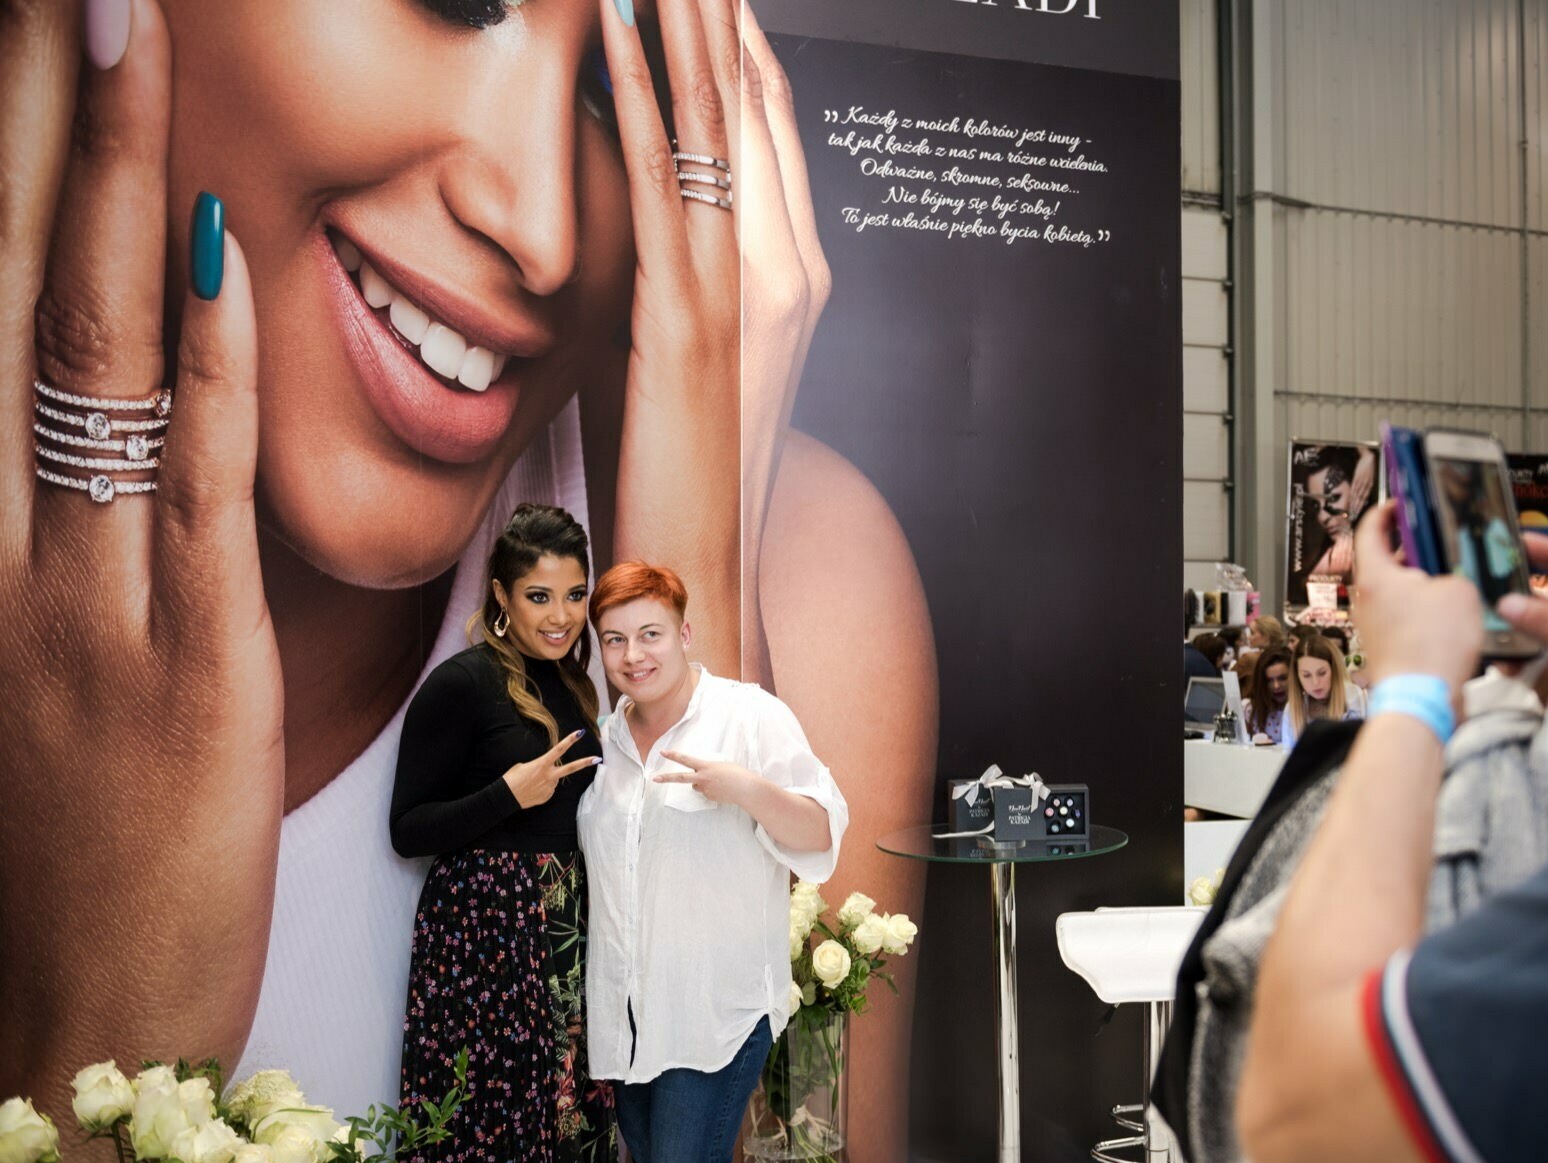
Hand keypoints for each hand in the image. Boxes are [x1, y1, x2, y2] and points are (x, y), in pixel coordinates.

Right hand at [0, 0, 278, 1134]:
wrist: (76, 1014)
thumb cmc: (61, 842)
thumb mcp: (29, 665)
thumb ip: (52, 531)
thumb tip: (83, 404)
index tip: (20, 49)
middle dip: (21, 121)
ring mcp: (81, 597)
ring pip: (87, 352)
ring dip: (106, 182)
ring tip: (112, 34)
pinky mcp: (183, 659)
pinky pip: (196, 480)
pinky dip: (209, 357)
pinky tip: (226, 244)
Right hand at [502, 729, 598, 808]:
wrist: (505, 798)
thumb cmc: (511, 779)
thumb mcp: (523, 766)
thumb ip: (539, 766)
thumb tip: (546, 772)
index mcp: (541, 764)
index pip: (559, 749)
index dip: (570, 740)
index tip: (580, 732)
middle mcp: (549, 775)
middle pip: (571, 768)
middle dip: (585, 763)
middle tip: (597, 758)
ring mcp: (550, 787)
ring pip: (554, 779)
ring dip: (546, 779)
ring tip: (530, 783)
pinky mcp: (548, 796)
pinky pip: (548, 789)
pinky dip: (542, 788)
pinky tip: (531, 790)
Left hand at [596, 0, 829, 681]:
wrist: (706, 572)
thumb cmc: (683, 475)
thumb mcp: (683, 357)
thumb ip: (676, 282)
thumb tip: (636, 222)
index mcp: (787, 277)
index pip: (767, 128)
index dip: (737, 39)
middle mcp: (785, 270)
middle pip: (755, 102)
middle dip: (718, 6)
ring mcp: (744, 291)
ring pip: (718, 121)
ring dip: (684, 18)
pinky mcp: (686, 316)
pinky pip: (662, 179)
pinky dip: (638, 89)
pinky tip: (611, 19)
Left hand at [652, 749, 764, 808]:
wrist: (746, 789)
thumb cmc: (738, 773)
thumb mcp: (722, 765)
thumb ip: (708, 769)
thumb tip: (699, 777)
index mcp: (706, 766)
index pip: (686, 759)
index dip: (674, 755)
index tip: (663, 752)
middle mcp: (703, 778)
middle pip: (681, 778)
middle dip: (666, 778)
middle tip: (654, 778)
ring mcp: (705, 789)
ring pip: (697, 786)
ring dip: (702, 783)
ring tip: (718, 782)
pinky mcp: (709, 797)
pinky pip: (706, 792)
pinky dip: (712, 790)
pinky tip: (723, 789)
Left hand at [1349, 504, 1483, 691]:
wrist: (1424, 699)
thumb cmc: (1431, 647)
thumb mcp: (1459, 590)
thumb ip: (1455, 572)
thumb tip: (1453, 580)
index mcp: (1375, 575)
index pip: (1370, 528)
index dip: (1387, 510)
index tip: (1402, 503)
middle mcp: (1368, 599)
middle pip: (1385, 560)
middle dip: (1414, 548)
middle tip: (1438, 540)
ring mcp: (1375, 625)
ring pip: (1398, 590)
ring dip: (1423, 581)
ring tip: (1454, 577)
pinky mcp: (1389, 646)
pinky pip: (1405, 617)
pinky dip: (1425, 609)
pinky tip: (1453, 613)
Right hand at [1497, 535, 1547, 820]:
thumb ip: (1547, 626)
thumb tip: (1508, 603)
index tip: (1522, 541)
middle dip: (1521, 590)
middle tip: (1489, 577)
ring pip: (1529, 629)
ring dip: (1509, 627)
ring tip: (1485, 619)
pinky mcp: (1547, 681)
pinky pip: (1520, 659)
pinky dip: (1506, 657)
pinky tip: (1496, 658)